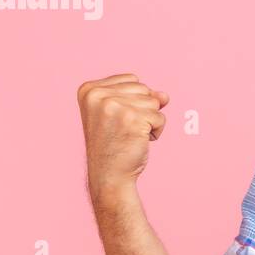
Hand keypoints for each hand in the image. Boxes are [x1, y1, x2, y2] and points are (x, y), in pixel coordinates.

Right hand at [77, 74, 169, 198]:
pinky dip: (156, 131)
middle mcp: (98, 95)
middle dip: (142, 110)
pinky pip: (161, 117)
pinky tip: (139, 141)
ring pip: (154, 102)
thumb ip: (143, 96)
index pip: (132, 80)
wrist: (109, 175)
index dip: (133, 101)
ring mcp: (114, 106)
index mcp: (89, 90)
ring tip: (131, 135)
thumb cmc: (114, 144)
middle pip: (144, 89)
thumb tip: (164, 96)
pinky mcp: (132, 118)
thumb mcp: (122, 113)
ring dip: (150, 121)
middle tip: (124, 129)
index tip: (116, 120)